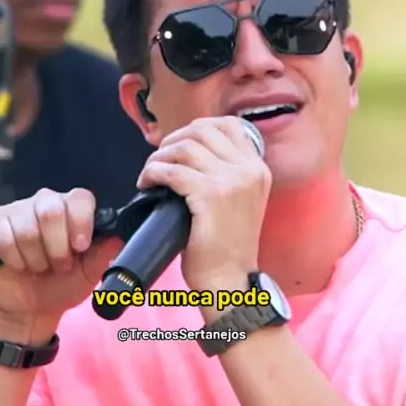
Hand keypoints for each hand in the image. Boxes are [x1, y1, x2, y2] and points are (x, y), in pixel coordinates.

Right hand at [0, 188, 122, 338]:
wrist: (29, 307)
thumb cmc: (61, 284)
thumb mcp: (88, 276)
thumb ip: (103, 256)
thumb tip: (117, 239)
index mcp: (72, 209)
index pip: (80, 198)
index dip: (81, 222)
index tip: (81, 247)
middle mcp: (45, 203)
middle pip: (52, 211)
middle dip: (57, 248)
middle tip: (60, 266)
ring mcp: (17, 211)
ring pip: (27, 229)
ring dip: (36, 259)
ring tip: (39, 267)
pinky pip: (4, 239)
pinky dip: (15, 260)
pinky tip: (19, 264)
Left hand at [136, 117, 270, 293]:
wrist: (230, 280)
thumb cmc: (228, 247)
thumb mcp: (240, 202)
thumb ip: (226, 174)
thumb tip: (190, 152)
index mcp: (258, 169)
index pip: (229, 125)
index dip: (198, 128)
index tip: (180, 143)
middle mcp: (249, 170)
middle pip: (203, 131)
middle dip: (174, 139)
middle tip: (160, 158)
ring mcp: (231, 181)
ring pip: (185, 147)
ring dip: (160, 156)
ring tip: (151, 172)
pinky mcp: (210, 196)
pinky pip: (172, 171)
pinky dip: (154, 172)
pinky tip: (147, 183)